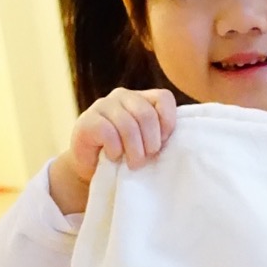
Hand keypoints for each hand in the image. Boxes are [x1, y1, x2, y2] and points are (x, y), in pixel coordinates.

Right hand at [49, 88, 176, 213]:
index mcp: (141, 99)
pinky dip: (115, 150)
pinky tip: (113, 157)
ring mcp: (102, 105)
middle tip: (146, 159)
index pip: (164, 98)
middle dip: (151, 142)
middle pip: (146, 114)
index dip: (168, 123)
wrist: (93, 171)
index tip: (162, 144)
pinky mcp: (86, 121)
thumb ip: (161, 135)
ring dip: (134, 150)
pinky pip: (108, 132)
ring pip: (128, 125)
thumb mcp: (148, 144)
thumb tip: (180, 140)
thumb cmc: (126, 157)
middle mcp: (122, 96)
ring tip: (132, 164)